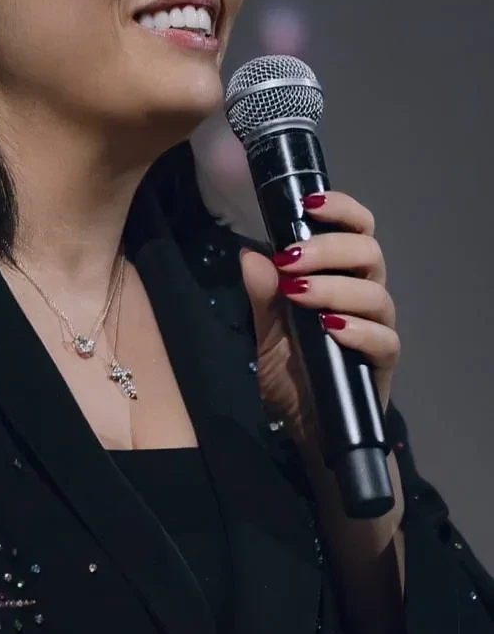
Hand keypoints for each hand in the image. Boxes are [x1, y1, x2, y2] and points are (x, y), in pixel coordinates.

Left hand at [239, 191, 399, 454]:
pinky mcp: (383, 364)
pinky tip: (330, 329)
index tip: (309, 203)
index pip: (355, 230)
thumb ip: (262, 297)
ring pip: (375, 293)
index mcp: (340, 278)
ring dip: (334, 287)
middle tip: (291, 259)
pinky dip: (357, 330)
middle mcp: (364, 296)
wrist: (309, 430)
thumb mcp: (266, 335)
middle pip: (368, 252)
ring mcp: (377, 329)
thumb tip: (249, 253)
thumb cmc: (293, 377)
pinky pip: (384, 339)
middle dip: (328, 248)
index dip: (340, 210)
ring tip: (298, 293)